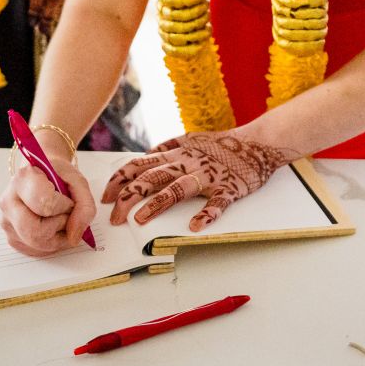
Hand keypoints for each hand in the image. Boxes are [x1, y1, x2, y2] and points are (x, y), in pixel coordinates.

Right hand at [0, 156, 95, 256]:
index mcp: (22, 179)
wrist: (44, 176)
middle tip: (67, 214)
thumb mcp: (78, 181)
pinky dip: (52, 243)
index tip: (68, 199)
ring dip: (59, 237)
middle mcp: (8, 201)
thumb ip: (84, 206)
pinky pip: (36, 251)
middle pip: (35, 232)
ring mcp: (7, 222)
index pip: (45, 204)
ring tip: (62, 219)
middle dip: (60, 227)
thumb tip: (75, 236)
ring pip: (37, 245)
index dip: (64, 206)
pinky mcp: (12, 238)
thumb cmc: (58, 176)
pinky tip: (53, 227)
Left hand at [101, 131, 289, 232]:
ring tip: (141, 220)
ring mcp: (208, 175)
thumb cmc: (222, 144)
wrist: (257, 142)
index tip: (107, 197)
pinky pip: (217, 202)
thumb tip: (144, 157)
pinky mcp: (229, 187)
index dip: (121, 181)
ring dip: (158, 204)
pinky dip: (206, 214)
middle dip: (130, 197)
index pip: (140, 165)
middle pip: (152, 178)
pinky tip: (194, 226)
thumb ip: (167, 148)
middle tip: (115, 218)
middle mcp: (188, 163)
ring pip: (178, 188)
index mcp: (177, 154)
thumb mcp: (190, 139)